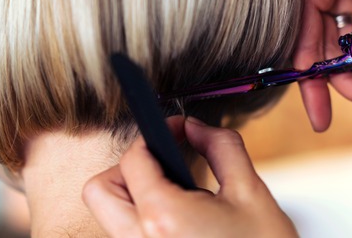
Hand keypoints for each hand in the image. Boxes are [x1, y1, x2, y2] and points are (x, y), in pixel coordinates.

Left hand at [83, 116, 297, 237]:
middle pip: (100, 191)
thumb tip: (197, 128)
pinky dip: (143, 222)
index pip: (133, 159)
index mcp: (162, 218)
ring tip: (175, 196)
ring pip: (110, 218)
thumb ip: (222, 148)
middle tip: (163, 164)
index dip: (156, 134)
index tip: (176, 130)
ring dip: (132, 198)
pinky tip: (178, 222)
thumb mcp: (251, 193)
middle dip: (127, 168)